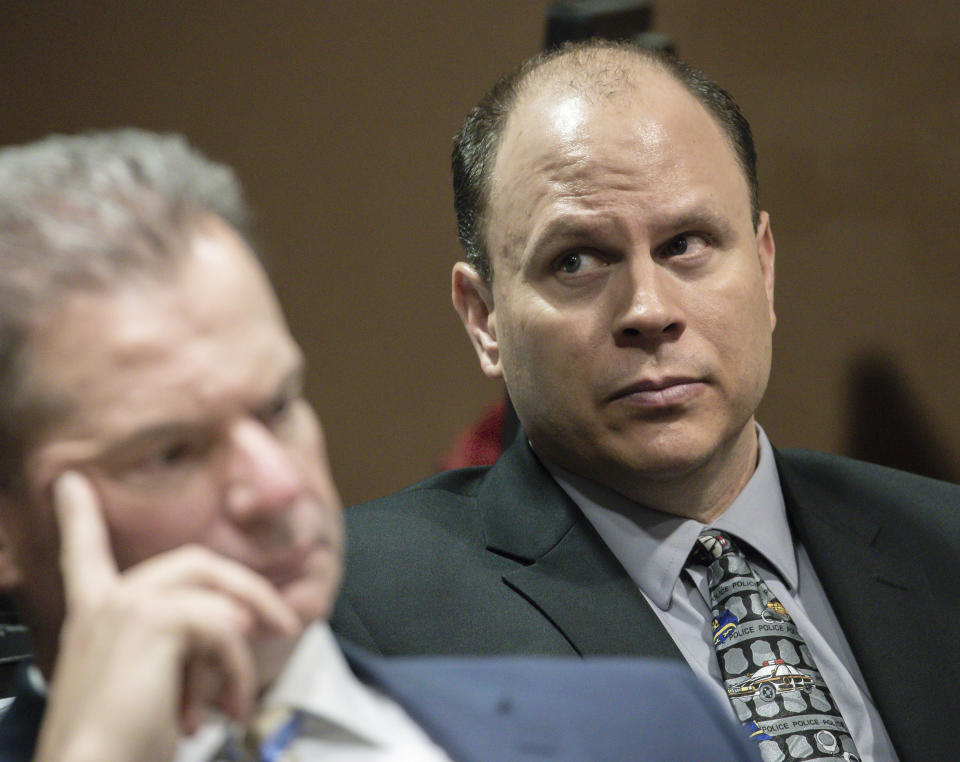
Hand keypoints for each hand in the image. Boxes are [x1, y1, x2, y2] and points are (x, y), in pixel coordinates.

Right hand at [33, 471, 300, 761]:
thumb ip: (177, 644)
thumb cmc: (118, 745)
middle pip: (196, 563)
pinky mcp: (155, 622)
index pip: (85, 551)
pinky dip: (237, 672)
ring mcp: (129, 606)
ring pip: (220, 599)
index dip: (79, 515)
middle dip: (248, 591)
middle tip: (281, 625)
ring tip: (238, 698)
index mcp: (94, 614)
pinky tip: (225, 707)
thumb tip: (238, 625)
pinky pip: (226, 630)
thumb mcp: (147, 683)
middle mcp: (106, 602)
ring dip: (242, 653)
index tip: (72, 483)